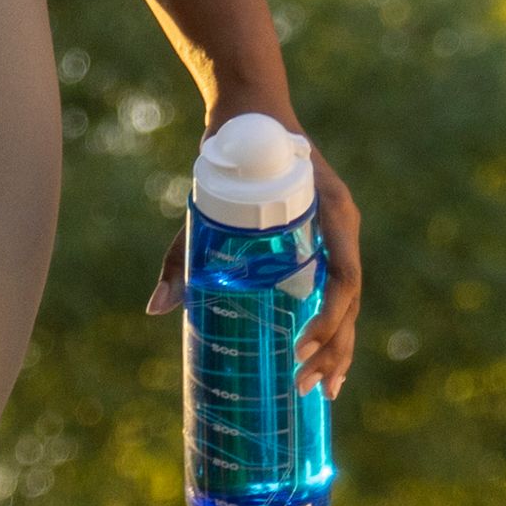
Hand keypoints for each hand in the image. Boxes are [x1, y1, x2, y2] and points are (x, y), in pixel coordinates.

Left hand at [141, 129, 364, 393]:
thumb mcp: (204, 203)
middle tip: (306, 388)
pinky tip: (325, 363)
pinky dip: (334, 327)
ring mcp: (338, 236)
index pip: (343, 277)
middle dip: (333, 348)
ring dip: (339, 348)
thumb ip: (181, 253)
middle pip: (350, 301)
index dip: (328, 317)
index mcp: (330, 212)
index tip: (300, 346)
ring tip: (324, 392)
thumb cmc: (231, 153)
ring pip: (348, 302)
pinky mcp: (326, 242)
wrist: (253, 114)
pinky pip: (337, 290)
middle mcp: (342, 227)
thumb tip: (155, 310)